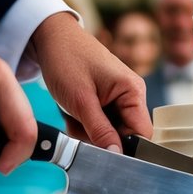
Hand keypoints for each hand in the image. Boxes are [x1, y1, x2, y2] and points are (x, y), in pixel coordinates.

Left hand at [28, 13, 151, 149]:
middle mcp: (131, 96)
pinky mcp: (106, 101)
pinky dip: (85, 125)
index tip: (104, 155)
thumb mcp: (81, 101)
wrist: (50, 38)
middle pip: (125, 135)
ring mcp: (118, 98)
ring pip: (110, 132)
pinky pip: (100, 124)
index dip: (126, 149)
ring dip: (89, 132)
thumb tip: (117, 155)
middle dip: (101, 139)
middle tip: (78, 127)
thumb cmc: (67, 60)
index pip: (142, 134)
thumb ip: (100, 130)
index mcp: (133, 92)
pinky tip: (73, 114)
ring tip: (73, 116)